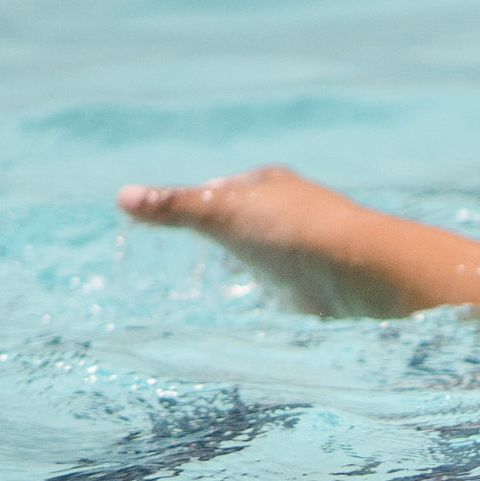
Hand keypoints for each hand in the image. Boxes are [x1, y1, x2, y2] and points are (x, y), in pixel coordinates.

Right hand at [116, 165, 396, 315]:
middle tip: (195, 240)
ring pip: (265, 250)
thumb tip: (122, 196)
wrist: (357, 271)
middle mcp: (290, 210)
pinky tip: (258, 297)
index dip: (199, 199)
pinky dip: (265, 286)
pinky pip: (281, 282)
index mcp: (269, 183)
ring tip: (222, 270)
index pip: (224, 189)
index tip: (175, 211)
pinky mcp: (316, 283)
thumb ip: (173, 207)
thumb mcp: (221, 213)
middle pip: (247, 218)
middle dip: (225, 229)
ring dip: (247, 259)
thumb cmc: (289, 231)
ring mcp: (304, 247)